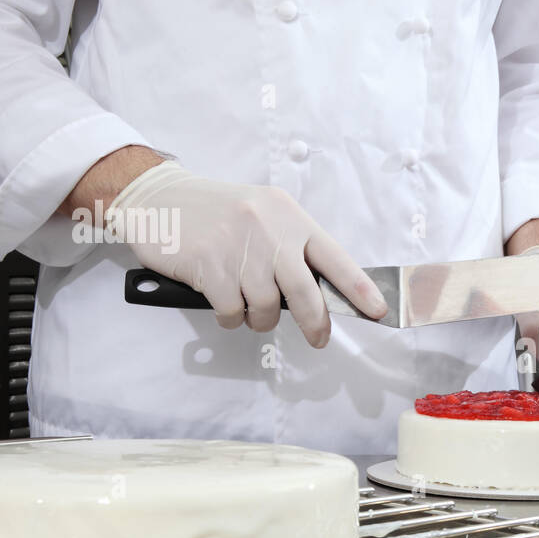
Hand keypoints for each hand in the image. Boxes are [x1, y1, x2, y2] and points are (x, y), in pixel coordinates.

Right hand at [100, 158, 385, 346]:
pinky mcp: (210, 266)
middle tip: (318, 339)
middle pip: (305, 292)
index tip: (378, 311)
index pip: (335, 258)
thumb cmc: (219, 214)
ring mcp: (239, 248)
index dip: (359, 289)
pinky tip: (221, 299)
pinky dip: (229, 317)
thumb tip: (320, 295)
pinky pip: (232, 311)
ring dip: (258, 317)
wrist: (159, 198)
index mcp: (290, 217)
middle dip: (315, 323)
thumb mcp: (264, 216)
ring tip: (245, 303)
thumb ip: (291, 248)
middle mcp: (269, 230)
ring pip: (266, 307)